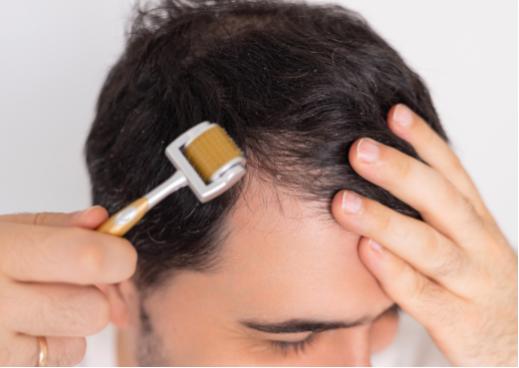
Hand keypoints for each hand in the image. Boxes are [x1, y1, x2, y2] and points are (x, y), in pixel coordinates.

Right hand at [0, 207, 136, 365]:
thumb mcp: (6, 227)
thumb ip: (59, 224)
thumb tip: (103, 220)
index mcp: (3, 251)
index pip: (88, 259)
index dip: (117, 255)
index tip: (116, 250)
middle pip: (94, 309)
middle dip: (99, 290)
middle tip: (78, 275)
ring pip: (83, 334)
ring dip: (79, 314)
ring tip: (47, 296)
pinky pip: (64, 353)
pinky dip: (60, 337)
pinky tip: (33, 319)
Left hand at [331, 104, 516, 365]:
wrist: (516, 348)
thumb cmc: (476, 285)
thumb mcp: (464, 241)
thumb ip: (431, 212)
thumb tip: (382, 171)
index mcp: (477, 222)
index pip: (452, 172)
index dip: (425, 140)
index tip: (393, 111)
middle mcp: (479, 246)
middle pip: (441, 201)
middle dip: (401, 171)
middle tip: (359, 148)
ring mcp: (473, 285)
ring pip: (431, 247)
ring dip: (386, 221)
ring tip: (343, 202)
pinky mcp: (459, 323)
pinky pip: (423, 296)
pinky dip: (393, 272)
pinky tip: (364, 252)